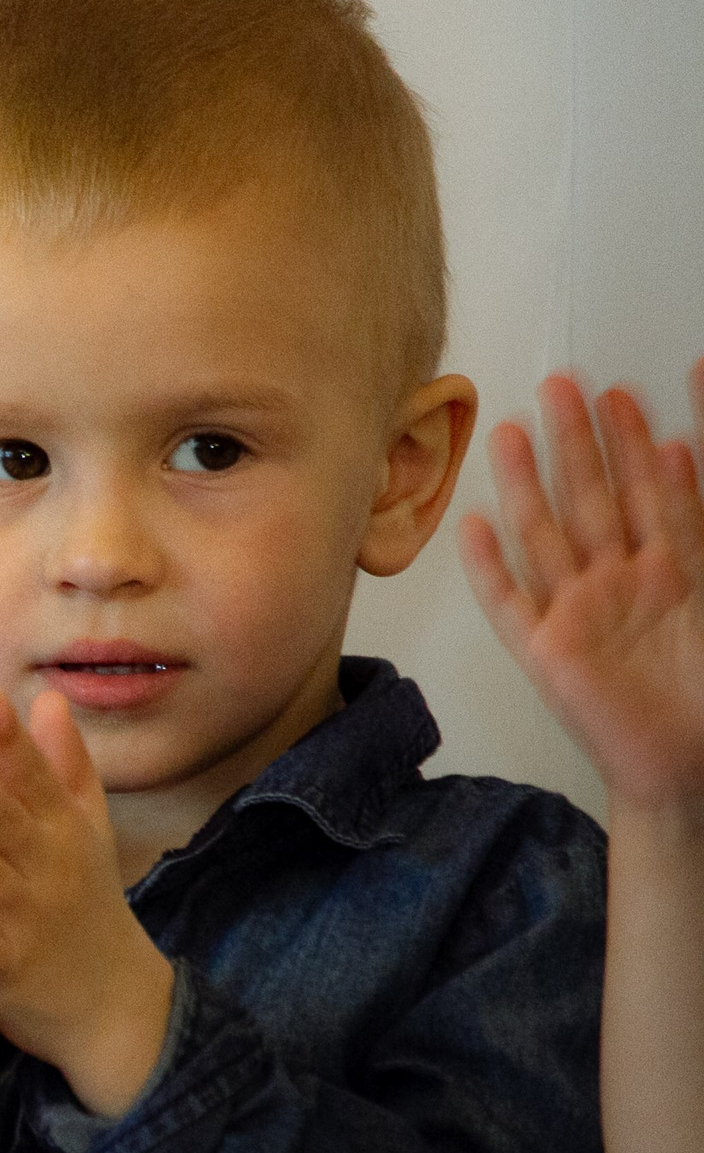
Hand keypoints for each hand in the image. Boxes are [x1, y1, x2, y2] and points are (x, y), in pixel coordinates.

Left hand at [0, 691, 172, 1117]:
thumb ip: (62, 764)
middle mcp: (46, 868)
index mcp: (61, 828)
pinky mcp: (6, 969)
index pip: (34, 778)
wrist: (115, 1001)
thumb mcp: (86, 827)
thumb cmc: (87, 897)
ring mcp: (26, 919)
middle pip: (4, 822)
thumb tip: (46, 696)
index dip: (10, 742)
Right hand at [461, 363, 703, 815]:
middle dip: (578, 442)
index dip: (642, 441)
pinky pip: (508, 603)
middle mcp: (620, 585)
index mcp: (676, 572)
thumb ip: (701, 528)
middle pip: (593, 499)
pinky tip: (472, 527)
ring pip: (545, 535)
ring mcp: (578, 614)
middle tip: (564, 386)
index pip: (659, 490)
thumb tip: (690, 454)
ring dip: (526, 484)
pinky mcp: (545, 653)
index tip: (628, 392)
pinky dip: (488, 567)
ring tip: (508, 432)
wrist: (688, 766)